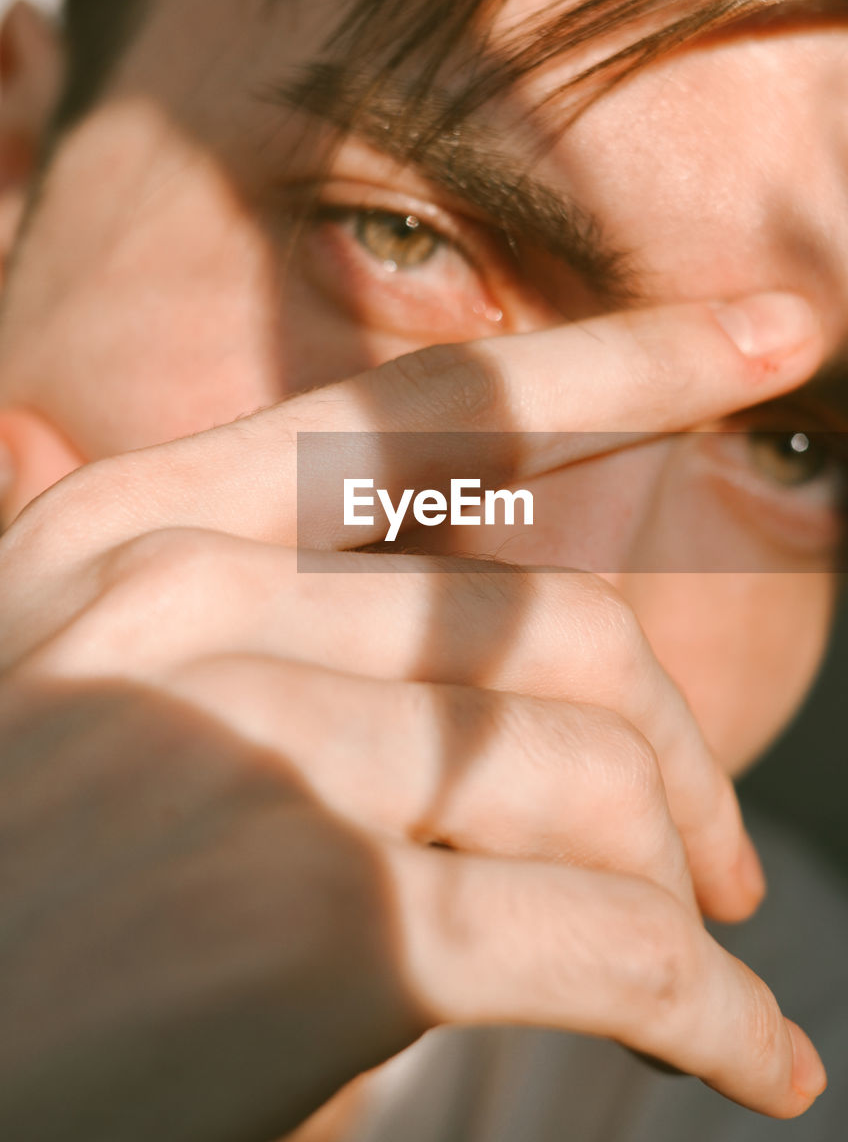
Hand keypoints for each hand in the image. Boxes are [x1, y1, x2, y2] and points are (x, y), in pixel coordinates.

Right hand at [0, 295, 827, 1136]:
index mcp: (136, 529)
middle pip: (554, 625)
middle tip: (720, 857)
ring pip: (591, 777)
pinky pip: (608, 947)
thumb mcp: (30, 679)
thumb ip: (98, 568)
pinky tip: (748, 1058)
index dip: (624, 361)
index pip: (431, 415)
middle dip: (676, 748)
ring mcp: (261, 751)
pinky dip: (709, 1012)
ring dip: (673, 891)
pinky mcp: (325, 923)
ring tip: (694, 970)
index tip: (779, 331)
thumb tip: (23, 424)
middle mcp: (189, 604)